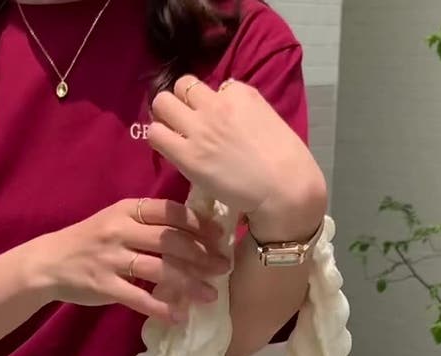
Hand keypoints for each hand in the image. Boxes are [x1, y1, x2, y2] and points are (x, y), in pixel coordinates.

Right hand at [24, 198, 230, 322]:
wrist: (48, 263)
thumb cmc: (89, 242)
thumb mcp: (116, 220)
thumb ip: (148, 223)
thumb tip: (192, 232)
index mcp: (127, 210)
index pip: (171, 212)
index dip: (199, 224)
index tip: (220, 237)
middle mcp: (120, 230)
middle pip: (170, 241)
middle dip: (202, 255)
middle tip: (224, 267)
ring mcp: (111, 259)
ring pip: (159, 269)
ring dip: (189, 283)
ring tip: (211, 295)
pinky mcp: (104, 285)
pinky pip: (138, 298)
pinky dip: (161, 308)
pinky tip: (179, 317)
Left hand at [149, 76, 326, 239]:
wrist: (284, 186)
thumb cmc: (284, 160)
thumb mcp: (266, 118)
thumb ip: (244, 111)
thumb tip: (227, 113)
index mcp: (240, 92)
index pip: (212, 88)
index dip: (209, 105)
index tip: (215, 123)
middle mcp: (216, 103)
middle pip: (181, 85)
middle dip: (179, 101)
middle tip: (183, 123)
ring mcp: (200, 128)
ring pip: (162, 103)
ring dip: (165, 117)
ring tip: (173, 135)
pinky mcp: (187, 154)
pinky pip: (156, 134)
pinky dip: (159, 139)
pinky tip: (170, 150)